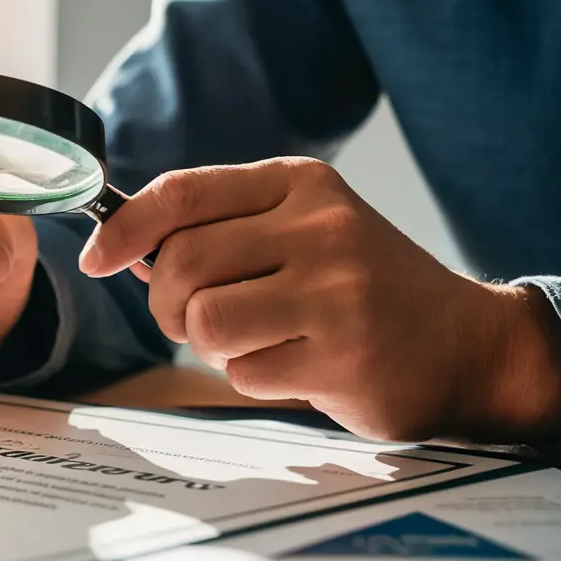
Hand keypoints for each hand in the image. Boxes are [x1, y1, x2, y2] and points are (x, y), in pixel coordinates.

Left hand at [79, 157, 560, 443]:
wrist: (463, 344)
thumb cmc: (360, 287)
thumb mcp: (301, 228)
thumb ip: (219, 228)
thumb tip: (119, 247)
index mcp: (300, 184)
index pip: (183, 193)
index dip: (124, 228)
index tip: (96, 257)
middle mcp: (319, 226)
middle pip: (181, 263)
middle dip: (168, 303)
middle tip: (197, 318)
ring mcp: (335, 290)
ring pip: (205, 320)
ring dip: (208, 345)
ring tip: (252, 341)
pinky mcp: (342, 354)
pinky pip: (242, 372)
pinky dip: (249, 376)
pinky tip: (292, 364)